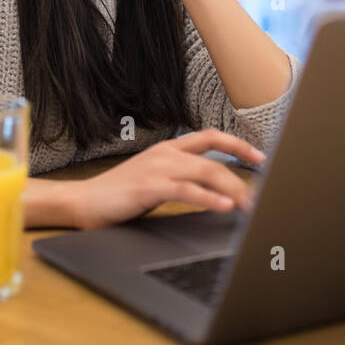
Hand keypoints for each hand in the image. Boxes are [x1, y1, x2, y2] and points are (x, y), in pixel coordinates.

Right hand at [68, 129, 264, 230]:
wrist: (84, 201)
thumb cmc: (119, 194)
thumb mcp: (154, 178)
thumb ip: (180, 177)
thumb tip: (213, 189)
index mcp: (168, 148)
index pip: (210, 137)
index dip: (238, 145)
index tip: (260, 156)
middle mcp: (167, 154)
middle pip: (214, 160)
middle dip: (241, 177)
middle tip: (259, 196)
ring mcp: (158, 168)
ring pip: (206, 173)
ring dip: (232, 190)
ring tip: (248, 206)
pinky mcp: (151, 186)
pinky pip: (187, 191)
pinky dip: (209, 199)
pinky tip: (223, 207)